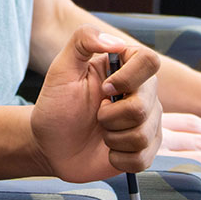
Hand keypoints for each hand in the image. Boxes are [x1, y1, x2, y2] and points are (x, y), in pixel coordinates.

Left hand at [30, 26, 160, 181]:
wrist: (50, 145)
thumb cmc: (56, 104)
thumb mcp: (61, 68)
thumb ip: (83, 40)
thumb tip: (115, 41)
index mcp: (127, 67)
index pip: (150, 61)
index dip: (127, 78)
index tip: (103, 89)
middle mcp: (144, 93)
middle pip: (144, 105)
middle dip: (109, 116)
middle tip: (95, 115)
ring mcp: (148, 122)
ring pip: (143, 135)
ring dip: (112, 137)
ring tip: (100, 131)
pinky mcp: (146, 150)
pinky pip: (143, 159)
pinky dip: (118, 158)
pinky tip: (108, 150)